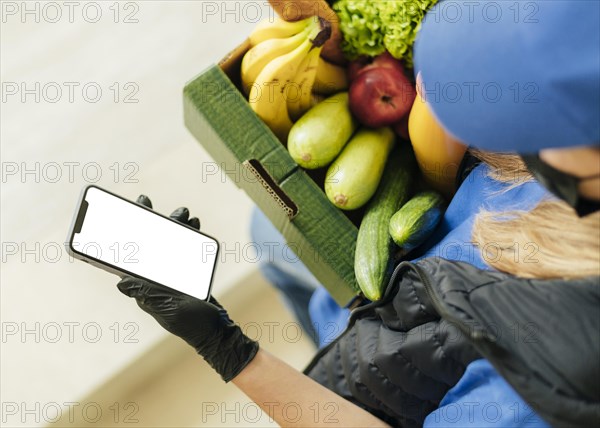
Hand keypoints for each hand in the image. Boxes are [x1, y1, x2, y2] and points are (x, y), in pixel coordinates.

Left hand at [117, 195, 258, 381]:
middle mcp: (156, 279)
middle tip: (145, 201)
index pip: (131, 257)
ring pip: (168, 244)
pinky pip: (185, 250)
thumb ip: (149, 294)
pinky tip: (193, 225)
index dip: (125, 234)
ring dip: (173, 226)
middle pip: (148, 244)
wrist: (218, 333)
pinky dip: (189, 236)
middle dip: (149, 222)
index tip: (122, 215)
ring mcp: (172, 276)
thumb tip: (120, 282)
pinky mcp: (188, 274)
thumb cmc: (192, 325)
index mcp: (147, 287)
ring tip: (182, 213)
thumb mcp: (170, 308)